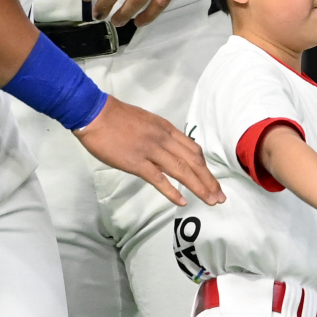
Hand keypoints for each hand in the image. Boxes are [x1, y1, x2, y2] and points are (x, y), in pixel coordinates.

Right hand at [74, 95, 223, 206]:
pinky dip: (172, 191)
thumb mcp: (147, 122)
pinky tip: (182, 202)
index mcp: (167, 129)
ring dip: (198, 187)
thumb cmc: (118, 118)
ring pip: (181, 170)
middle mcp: (164, 139)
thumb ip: (160, 136)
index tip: (213, 181)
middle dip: (209, 180)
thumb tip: (170, 151)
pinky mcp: (136, 162)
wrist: (96, 114)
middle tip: (219, 197)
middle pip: (193, 161)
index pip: (193, 150)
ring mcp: (151, 150)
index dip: (205, 167)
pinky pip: (158, 179)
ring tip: (210, 200)